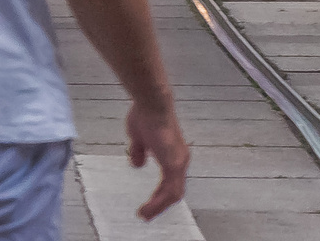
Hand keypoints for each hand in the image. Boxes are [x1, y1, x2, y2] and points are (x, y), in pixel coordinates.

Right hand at [126, 99, 189, 220]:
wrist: (152, 104)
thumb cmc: (146, 116)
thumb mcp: (139, 138)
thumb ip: (140, 151)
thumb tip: (138, 164)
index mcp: (173, 154)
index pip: (171, 181)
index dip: (161, 195)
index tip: (149, 205)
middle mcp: (180, 159)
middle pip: (174, 190)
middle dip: (160, 204)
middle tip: (146, 215)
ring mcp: (179, 162)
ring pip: (173, 194)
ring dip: (158, 207)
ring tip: (145, 215)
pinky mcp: (174, 163)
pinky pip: (169, 191)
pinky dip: (158, 203)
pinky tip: (147, 209)